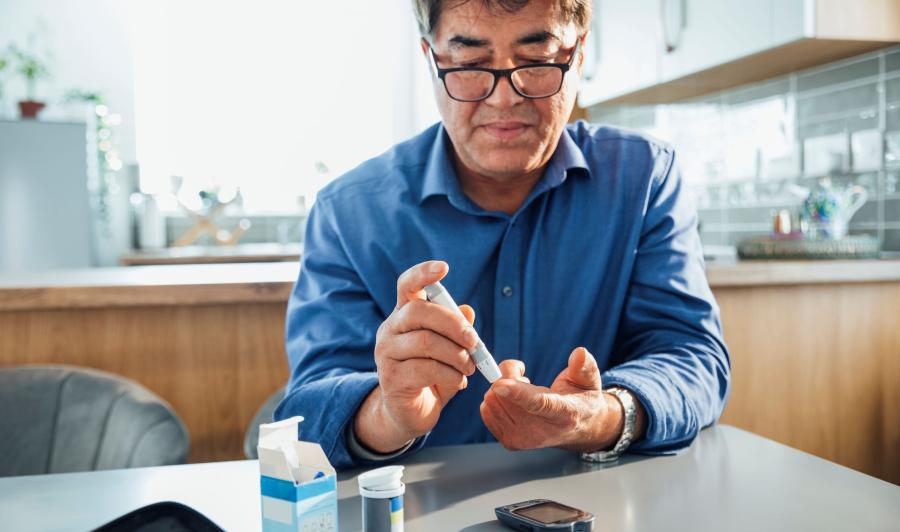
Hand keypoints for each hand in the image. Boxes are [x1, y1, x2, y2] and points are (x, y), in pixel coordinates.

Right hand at [354, 260, 477, 452]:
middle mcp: (389, 330)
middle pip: (418, 312)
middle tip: (474, 340)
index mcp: (403, 315)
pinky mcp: (391, 379)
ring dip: (457, 355)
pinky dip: (451, 375)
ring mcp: (386, 354)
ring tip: (470, 367)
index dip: (423, 273)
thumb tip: (467, 310)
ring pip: (426, 342)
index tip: (444, 267)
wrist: (409, 413)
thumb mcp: (448, 350)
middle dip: (453, 324)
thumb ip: (456, 330)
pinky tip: (459, 382)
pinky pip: (426, 369)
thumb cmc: (430, 375)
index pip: (406, 285)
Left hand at [480, 347, 638, 451]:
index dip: (517, 393)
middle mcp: (542, 432)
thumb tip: (579, 353)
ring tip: (523, 390)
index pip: (538, 404)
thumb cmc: (581, 399)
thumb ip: (584, 366)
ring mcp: (524, 440)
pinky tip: (513, 401)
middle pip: (506, 398)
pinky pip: (486, 410)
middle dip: (509, 376)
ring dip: (502, 388)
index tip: (499, 383)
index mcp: (565, 414)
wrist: (578, 429)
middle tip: (525, 376)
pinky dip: (495, 399)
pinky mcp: (510, 442)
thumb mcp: (589, 380)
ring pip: (493, 401)